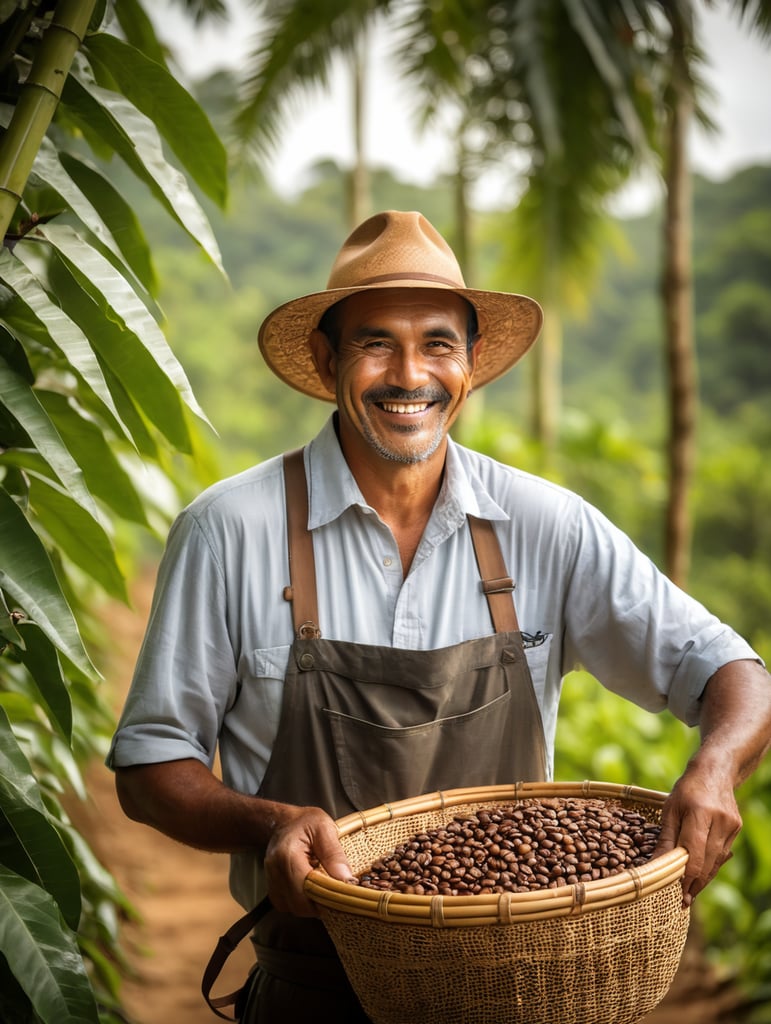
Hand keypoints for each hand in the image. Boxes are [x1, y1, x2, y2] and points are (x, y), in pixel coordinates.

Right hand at [263, 805, 355, 916]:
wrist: (284, 822)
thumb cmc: (305, 822)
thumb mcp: (325, 828)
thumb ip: (335, 854)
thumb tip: (347, 880)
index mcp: (287, 855)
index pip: (307, 889)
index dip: (328, 896)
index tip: (346, 893)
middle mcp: (275, 872)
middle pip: (300, 904)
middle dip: (322, 903)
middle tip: (339, 893)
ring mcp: (272, 882)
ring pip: (295, 909)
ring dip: (313, 905)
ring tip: (326, 887)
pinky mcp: (274, 890)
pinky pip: (289, 906)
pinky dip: (304, 903)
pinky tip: (313, 889)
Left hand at [653, 766, 740, 906]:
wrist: (715, 771)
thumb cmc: (686, 790)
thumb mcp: (670, 809)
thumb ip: (666, 839)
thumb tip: (655, 865)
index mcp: (700, 813)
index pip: (693, 853)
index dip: (685, 877)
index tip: (676, 894)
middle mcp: (720, 821)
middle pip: (707, 862)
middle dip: (694, 884)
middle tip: (682, 901)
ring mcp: (732, 826)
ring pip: (717, 862)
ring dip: (704, 879)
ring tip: (690, 893)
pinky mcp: (737, 829)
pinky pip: (722, 854)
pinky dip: (711, 866)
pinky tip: (700, 875)